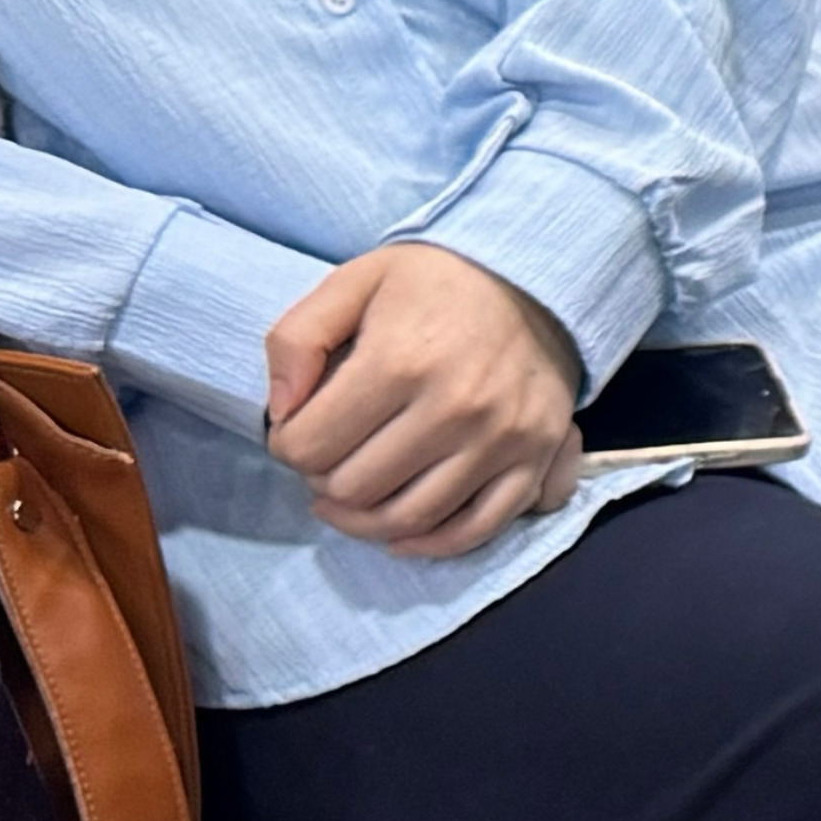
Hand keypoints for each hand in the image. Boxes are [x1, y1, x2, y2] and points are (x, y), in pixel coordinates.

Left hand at [263, 241, 584, 559]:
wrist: (539, 277)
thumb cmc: (436, 281)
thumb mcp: (354, 281)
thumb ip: (297, 338)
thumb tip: (281, 411)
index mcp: (401, 361)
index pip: (310, 447)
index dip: (287, 445)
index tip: (297, 428)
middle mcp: (455, 408)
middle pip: (355, 490)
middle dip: (323, 481)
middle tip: (327, 457)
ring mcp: (500, 439)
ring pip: (408, 519)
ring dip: (364, 519)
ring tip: (351, 495)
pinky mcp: (535, 457)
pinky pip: (476, 528)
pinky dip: (431, 543)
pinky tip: (401, 532)